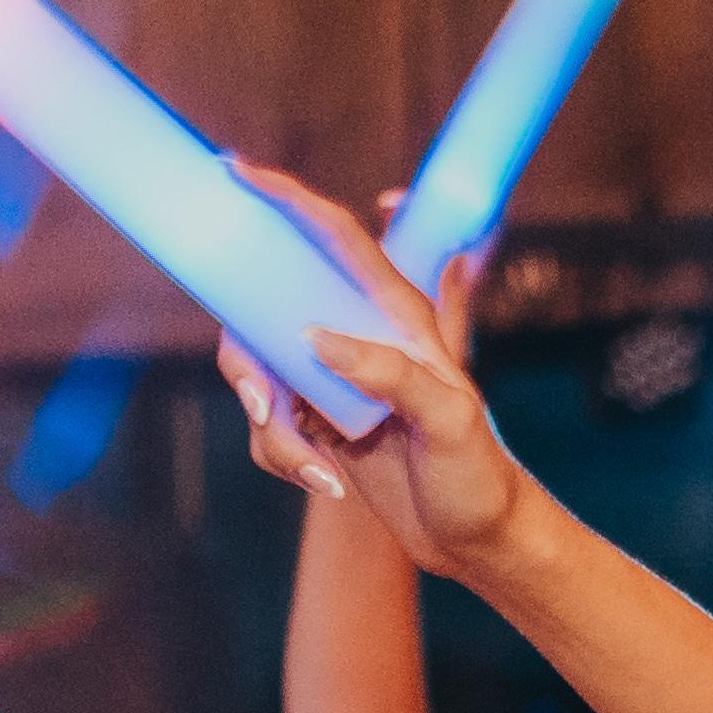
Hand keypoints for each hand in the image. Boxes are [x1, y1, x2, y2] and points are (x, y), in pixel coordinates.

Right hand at [220, 160, 526, 574]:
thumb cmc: (478, 477)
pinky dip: (285, 458)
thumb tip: (315, 340)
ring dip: (276, 434)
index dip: (287, 198)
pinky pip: (268, 427)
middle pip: (265, 313)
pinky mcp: (317, 421)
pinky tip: (329, 485)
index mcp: (397, 316)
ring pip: (259, 379)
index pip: (335, 236)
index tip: (233, 169)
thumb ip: (388, 372)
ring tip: (323, 475)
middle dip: (251, 368)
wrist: (476, 543)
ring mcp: (333, 378)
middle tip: (265, 408)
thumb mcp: (449, 421)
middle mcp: (358, 335)